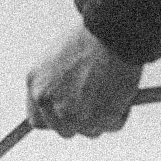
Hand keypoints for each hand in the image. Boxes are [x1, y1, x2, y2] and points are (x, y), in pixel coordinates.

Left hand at [27, 24, 142, 136]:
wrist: (111, 30)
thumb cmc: (91, 36)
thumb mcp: (59, 58)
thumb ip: (55, 84)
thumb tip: (66, 106)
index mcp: (37, 86)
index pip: (39, 120)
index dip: (55, 120)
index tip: (69, 115)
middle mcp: (50, 104)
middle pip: (65, 130)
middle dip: (82, 121)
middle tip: (99, 104)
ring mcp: (73, 115)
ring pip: (91, 130)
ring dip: (103, 117)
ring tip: (113, 89)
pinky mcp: (99, 119)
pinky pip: (113, 125)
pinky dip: (121, 113)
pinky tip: (123, 90)